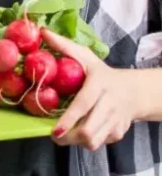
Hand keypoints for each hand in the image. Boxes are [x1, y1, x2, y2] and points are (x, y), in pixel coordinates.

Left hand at [42, 28, 138, 150]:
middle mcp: (109, 105)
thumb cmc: (102, 74)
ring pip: (94, 142)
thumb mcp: (86, 57)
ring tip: (66, 134)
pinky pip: (101, 143)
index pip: (83, 105)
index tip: (55, 129)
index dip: (69, 120)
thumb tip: (41, 32)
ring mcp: (116, 122)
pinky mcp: (118, 133)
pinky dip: (88, 141)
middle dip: (69, 137)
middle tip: (54, 134)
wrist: (134, 91)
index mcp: (100, 86)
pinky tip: (82, 131)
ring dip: (76, 142)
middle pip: (89, 131)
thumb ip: (64, 46)